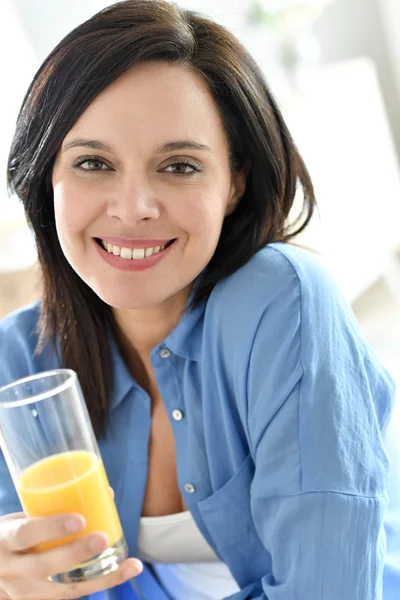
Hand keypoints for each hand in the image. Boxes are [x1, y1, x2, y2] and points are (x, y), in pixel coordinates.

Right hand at [0, 512, 141, 599]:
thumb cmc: (14, 534)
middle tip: (102, 539)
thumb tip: (106, 493)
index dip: (52, 527)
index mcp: (5, 539)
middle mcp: (12, 570)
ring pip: (63, 590)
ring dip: (101, 578)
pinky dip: (100, 584)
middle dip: (75, 553)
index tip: (79, 519)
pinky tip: (124, 572)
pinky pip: (72, 595)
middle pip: (43, 565)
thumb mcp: (21, 518)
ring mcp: (25, 591)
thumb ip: (52, 508)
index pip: (25, 534)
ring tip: (129, 565)